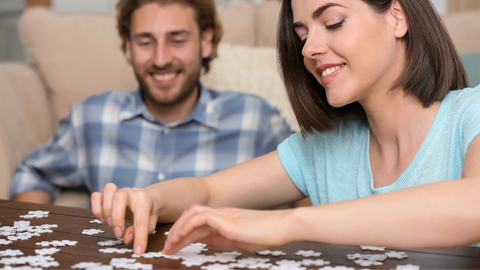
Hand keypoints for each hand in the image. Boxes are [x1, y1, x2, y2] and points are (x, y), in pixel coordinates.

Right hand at [91, 183, 158, 253]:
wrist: (147, 198)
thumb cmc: (148, 211)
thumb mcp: (151, 222)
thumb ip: (143, 230)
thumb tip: (127, 238)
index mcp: (144, 199)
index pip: (141, 219)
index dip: (139, 237)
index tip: (138, 250)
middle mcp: (130, 192)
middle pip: (119, 197)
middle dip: (116, 218)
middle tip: (118, 234)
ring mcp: (118, 191)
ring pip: (108, 190)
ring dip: (106, 210)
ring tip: (109, 223)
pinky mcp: (107, 194)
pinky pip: (96, 196)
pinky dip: (97, 209)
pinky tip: (103, 219)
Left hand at [163, 204, 294, 253]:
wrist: (284, 226)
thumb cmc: (266, 235)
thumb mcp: (239, 240)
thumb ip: (221, 239)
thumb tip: (204, 241)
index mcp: (224, 218)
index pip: (197, 223)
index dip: (182, 235)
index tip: (172, 248)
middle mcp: (221, 213)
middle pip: (190, 216)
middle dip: (175, 232)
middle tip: (166, 249)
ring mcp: (224, 214)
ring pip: (192, 214)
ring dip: (178, 228)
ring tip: (170, 244)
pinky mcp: (227, 219)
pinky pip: (200, 217)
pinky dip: (187, 226)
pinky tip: (181, 237)